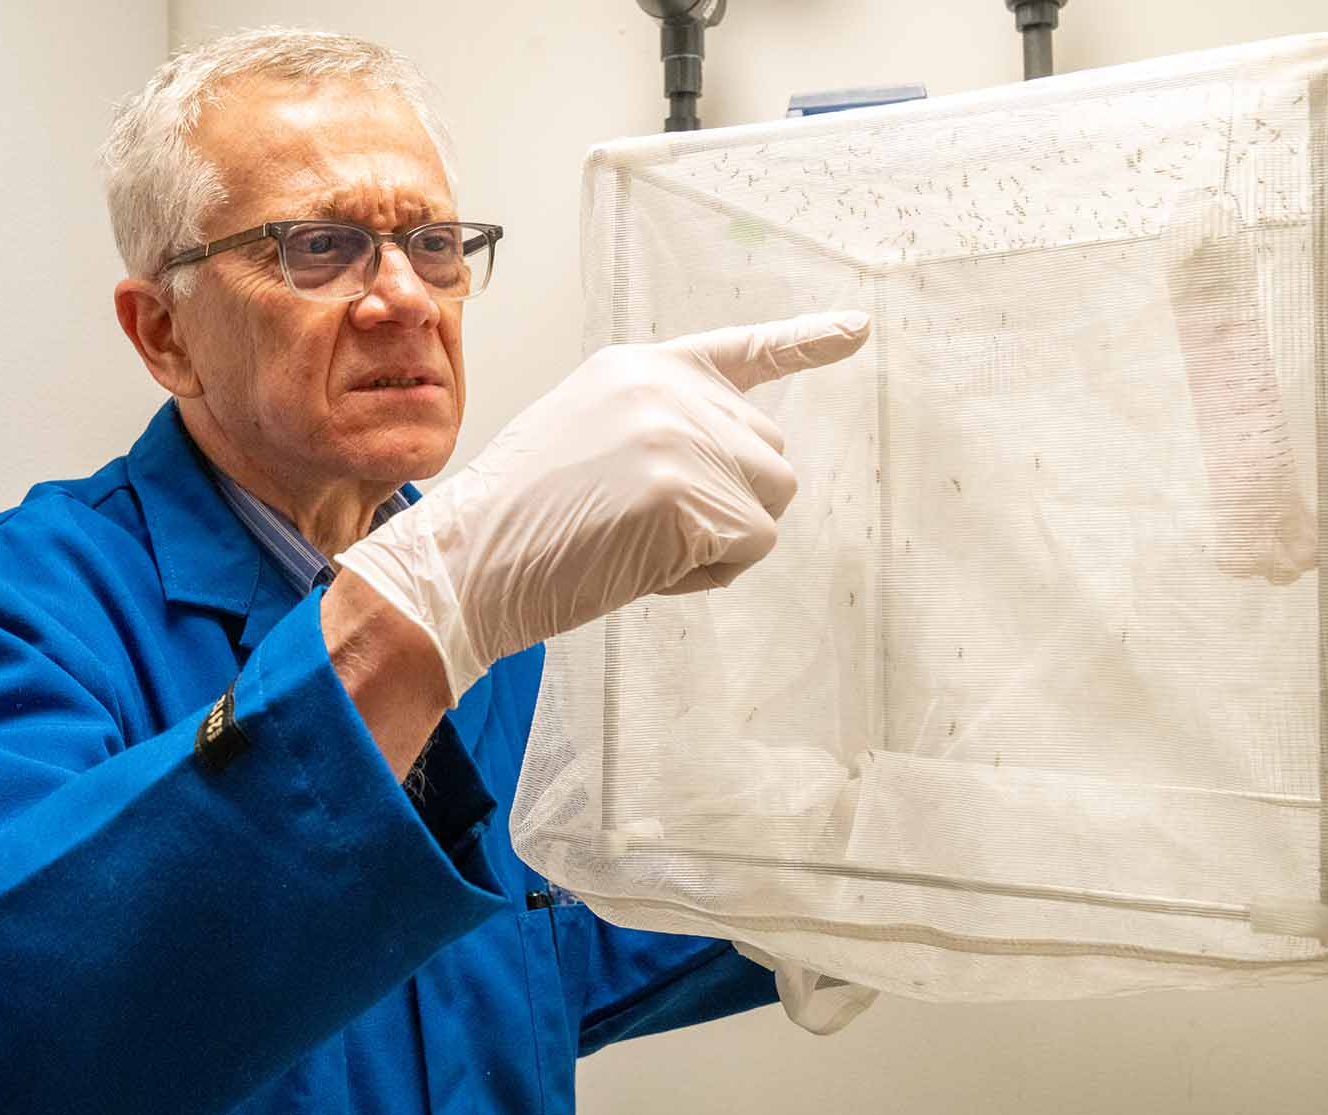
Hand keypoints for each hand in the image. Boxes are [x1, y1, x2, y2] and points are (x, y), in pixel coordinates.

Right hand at [335, 310, 870, 698]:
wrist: (468, 558)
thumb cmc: (521, 518)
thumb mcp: (589, 436)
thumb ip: (662, 429)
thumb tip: (741, 464)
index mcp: (641, 367)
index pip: (742, 350)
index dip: (806, 342)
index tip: (858, 329)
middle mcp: (668, 389)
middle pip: (769, 453)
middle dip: (731, 502)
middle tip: (644, 525)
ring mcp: (680, 437)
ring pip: (770, 501)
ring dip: (725, 540)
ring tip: (641, 544)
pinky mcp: (687, 495)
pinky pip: (751, 546)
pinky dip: (709, 572)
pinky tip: (644, 567)